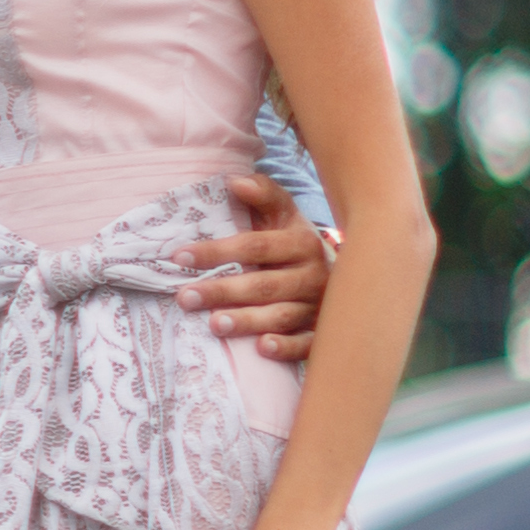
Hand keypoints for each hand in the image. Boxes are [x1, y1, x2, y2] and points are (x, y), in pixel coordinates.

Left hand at [180, 172, 332, 367]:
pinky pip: (307, 343)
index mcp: (301, 242)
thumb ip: (263, 195)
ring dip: (248, 320)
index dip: (217, 251)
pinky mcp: (322, 332)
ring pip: (282, 315)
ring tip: (214, 324)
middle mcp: (313, 275)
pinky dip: (287, 347)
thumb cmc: (295, 244)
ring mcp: (319, 306)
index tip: (179, 257)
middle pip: (264, 284)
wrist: (350, 275)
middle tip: (184, 297)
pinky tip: (262, 348)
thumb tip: (233, 181)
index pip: (255, 246)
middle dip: (222, 290)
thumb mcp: (284, 215)